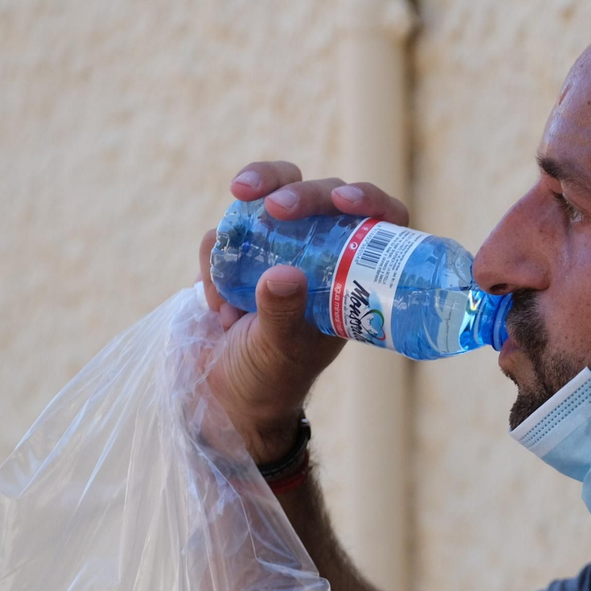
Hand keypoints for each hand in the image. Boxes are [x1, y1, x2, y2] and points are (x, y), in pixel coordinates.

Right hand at [199, 160, 412, 461]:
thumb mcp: (281, 349)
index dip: (369, 199)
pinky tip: (218, 308)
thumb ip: (282, 313)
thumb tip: (284, 273)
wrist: (224, 398)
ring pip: (272, 193)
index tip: (346, 201)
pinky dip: (213, 259)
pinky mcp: (236, 252)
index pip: (377, 221)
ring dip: (247, 211)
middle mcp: (320, 254)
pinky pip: (225, 231)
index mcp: (351, 277)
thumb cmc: (271, 379)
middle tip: (275, 208)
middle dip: (298, 192)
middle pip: (323, 195)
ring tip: (225, 257)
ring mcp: (277, 247)